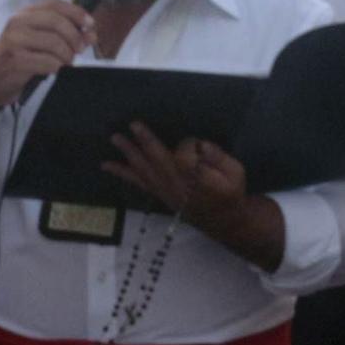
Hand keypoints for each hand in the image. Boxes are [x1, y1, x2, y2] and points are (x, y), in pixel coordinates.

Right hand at [0, 0, 94, 107]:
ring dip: (67, 56)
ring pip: (54, 43)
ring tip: (66, 62)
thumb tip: (90, 34)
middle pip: (57, 22)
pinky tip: (54, 70)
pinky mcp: (14, 60)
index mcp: (25, 14)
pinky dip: (57, 67)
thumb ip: (64, 34)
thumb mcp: (40, 42)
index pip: (55, 5)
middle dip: (74, 37)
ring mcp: (13, 41)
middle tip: (79, 50)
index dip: (76, 13)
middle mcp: (17, 23)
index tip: (90, 25)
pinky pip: (47, 62)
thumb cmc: (18, 58)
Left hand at [103, 123, 250, 237]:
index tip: (200, 144)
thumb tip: (203, 145)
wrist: (224, 220)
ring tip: (115, 138)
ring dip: (129, 154)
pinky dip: (122, 173)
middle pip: (157, 161)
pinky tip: (107, 165)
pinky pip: (137, 182)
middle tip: (133, 124)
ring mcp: (165, 191)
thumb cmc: (232, 193)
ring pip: (144, 170)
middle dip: (146, 142)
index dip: (190, 146)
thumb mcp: (236, 173)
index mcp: (197, 180)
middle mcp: (177, 186)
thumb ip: (220, 157)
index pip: (186, 156)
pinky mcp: (159, 194)